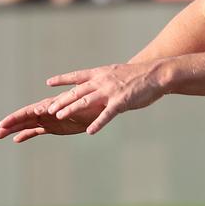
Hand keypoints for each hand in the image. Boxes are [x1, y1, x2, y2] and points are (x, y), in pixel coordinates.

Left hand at [0, 60, 166, 142]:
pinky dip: (98, 123)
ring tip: (59, 117)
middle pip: (76, 91)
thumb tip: (101, 84)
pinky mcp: (121, 102)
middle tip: (47, 108)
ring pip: (86, 101)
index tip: (49, 82)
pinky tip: (91, 132)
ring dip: (71, 109)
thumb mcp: (119, 74)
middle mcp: (102, 81)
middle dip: (61, 100)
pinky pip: (106, 115)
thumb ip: (107, 81)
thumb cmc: (140, 76)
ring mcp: (110, 92)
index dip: (62, 79)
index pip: (77, 76)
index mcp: (101, 73)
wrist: (157, 74)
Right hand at [0, 95, 102, 142]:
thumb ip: (56, 108)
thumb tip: (39, 109)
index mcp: (49, 106)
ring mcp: (47, 120)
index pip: (28, 111)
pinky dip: (26, 135)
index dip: (16, 117)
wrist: (98, 110)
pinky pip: (36, 131)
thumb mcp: (72, 108)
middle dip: (10, 125)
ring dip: (14, 130)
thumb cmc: (88, 106)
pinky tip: (16, 140)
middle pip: (24, 119)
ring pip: (27, 125)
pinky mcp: (52, 127)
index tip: (4, 123)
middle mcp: (45, 112)